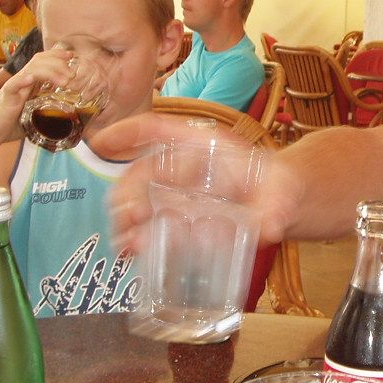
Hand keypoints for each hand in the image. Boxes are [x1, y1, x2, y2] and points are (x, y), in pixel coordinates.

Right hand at [0, 47, 75, 149]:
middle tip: (72, 74)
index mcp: (28, 84)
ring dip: (50, 72)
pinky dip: (22, 81)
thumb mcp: (33, 117)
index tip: (71, 56)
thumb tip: (65, 121)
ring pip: (30, 70)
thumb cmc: (8, 125)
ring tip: (64, 81)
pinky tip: (31, 79)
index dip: (56, 56)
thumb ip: (46, 115)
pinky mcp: (5, 98)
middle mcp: (21, 82)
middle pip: (39, 61)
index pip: (42, 62)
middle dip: (58, 63)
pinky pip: (13, 85)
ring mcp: (13, 88)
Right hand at [91, 115, 294, 253]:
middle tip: (130, 219)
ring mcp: (178, 192)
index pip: (157, 129)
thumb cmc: (278, 189)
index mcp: (205, 147)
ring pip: (139, 200)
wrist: (281, 204)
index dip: (126, 132)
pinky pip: (149, 223)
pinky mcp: (178, 217)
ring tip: (126, 244)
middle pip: (142, 172)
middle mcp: (184, 166)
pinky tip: (130, 252)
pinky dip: (136, 236)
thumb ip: (275, 211)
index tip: (100, 143)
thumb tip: (271, 228)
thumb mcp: (282, 195)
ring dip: (126, 220)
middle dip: (128, 194)